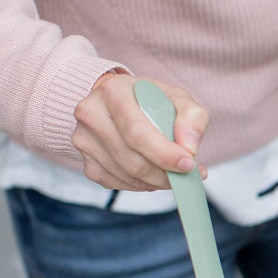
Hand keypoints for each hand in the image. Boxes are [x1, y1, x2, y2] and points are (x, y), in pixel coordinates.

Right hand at [72, 73, 208, 190]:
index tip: (188, 164)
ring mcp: (85, 140)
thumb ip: (192, 116)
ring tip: (172, 173)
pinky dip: (142, 185)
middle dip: (165, 174)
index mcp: (114, 92)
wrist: (118, 101)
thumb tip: (190, 148)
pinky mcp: (86, 161)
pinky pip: (118, 184)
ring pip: (127, 176)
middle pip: (132, 160)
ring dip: (156, 182)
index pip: (137, 132)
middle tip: (186, 175)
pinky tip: (152, 174)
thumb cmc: (149, 100)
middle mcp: (92, 114)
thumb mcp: (176, 97)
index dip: (165, 154)